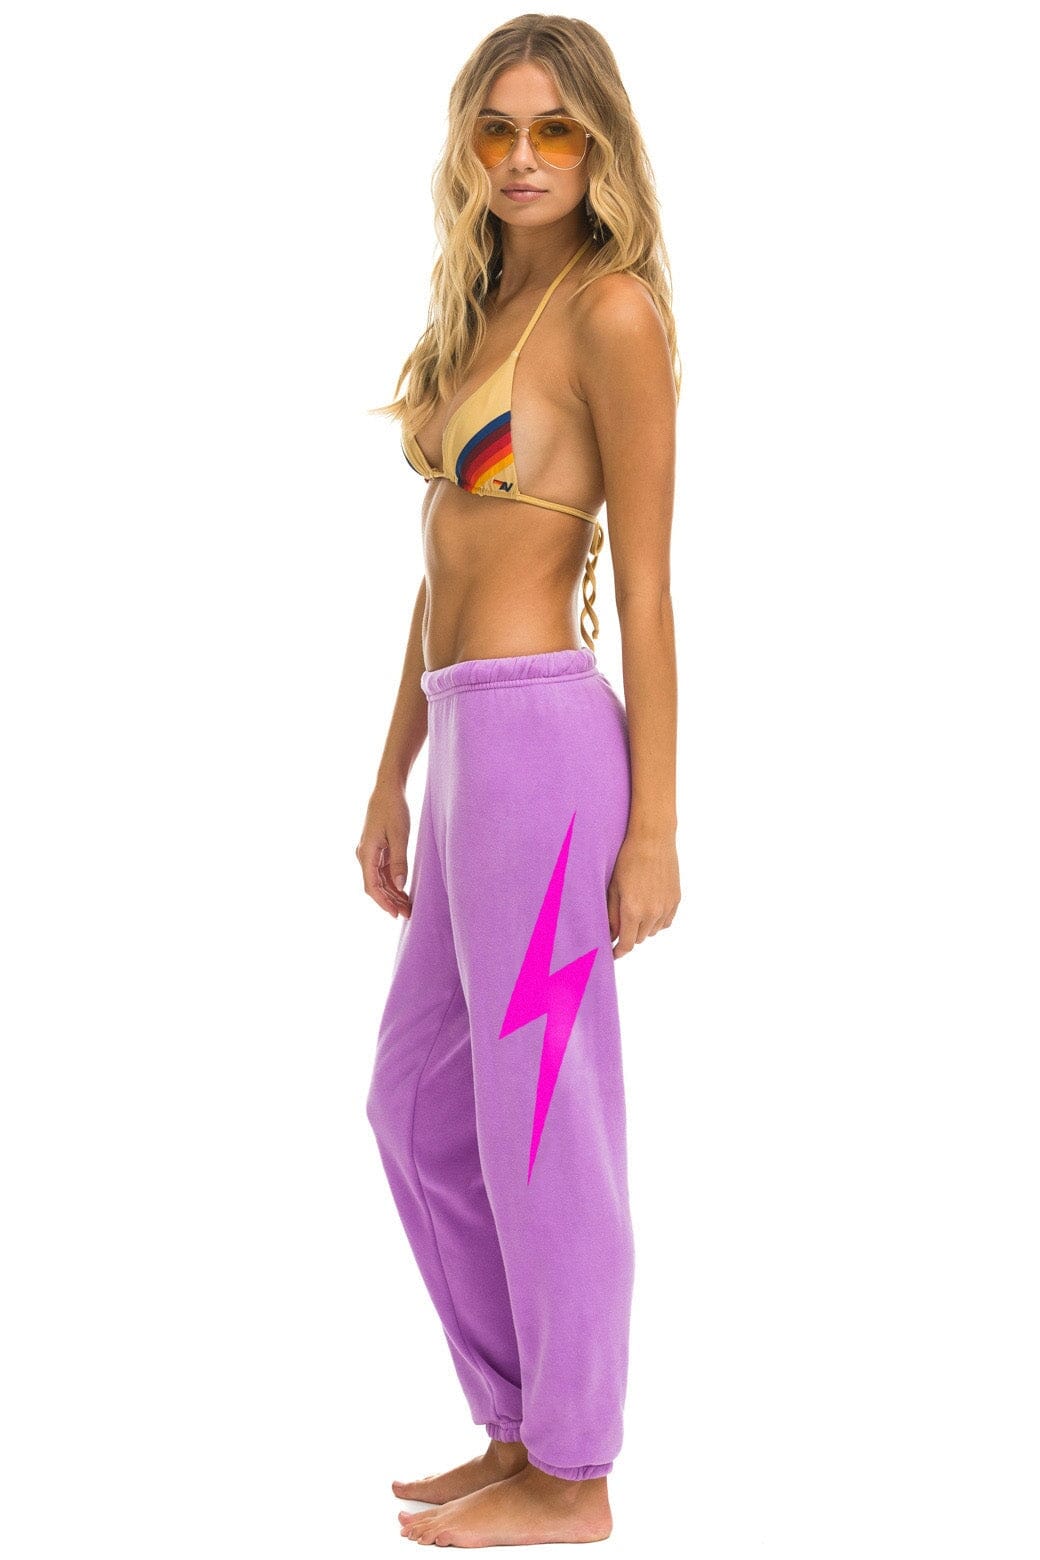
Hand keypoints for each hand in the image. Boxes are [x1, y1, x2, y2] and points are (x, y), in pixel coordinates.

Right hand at [356, 784, 412, 918]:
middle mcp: (364, 855)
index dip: (384, 902)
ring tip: (408, 907)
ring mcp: (370, 853)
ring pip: (379, 880)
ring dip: (392, 894)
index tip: (395, 915)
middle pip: (375, 886)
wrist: (388, 789)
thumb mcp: (400, 835)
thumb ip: (400, 861)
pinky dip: (393, 883)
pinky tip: (404, 891)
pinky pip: (383, 872)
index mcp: (366, 853)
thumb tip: (400, 885)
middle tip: (408, 914)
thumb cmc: (393, 809)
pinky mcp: (377, 850)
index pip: (372, 886)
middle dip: (390, 901)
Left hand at [607, 828, 679, 958]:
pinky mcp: (676, 900)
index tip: (613, 954)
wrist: (653, 840)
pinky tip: (649, 909)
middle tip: (620, 925)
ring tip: (635, 912)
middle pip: (639, 938)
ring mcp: (666, 907)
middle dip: (629, 935)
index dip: (619, 951)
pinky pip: (666, 922)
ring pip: (653, 931)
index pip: (627, 943)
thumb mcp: (613, 887)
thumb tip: (610, 935)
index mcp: (633, 910)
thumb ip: (612, 914)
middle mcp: (652, 913)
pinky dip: (657, 921)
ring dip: (643, 928)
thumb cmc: (627, 860)